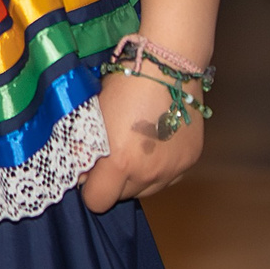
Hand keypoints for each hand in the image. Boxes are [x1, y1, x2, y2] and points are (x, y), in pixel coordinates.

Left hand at [79, 67, 207, 209]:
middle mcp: (148, 173)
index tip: (89, 171)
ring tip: (133, 148)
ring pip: (146, 190)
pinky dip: (157, 169)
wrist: (168, 67)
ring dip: (136, 177)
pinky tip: (153, 145)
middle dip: (112, 181)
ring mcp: (172, 170)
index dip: (89, 187)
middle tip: (110, 154)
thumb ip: (84, 148)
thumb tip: (79, 171)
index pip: (97, 201)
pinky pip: (167, 178)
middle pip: (121, 197)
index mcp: (119, 162)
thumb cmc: (125, 84)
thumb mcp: (95, 115)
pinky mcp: (190, 162)